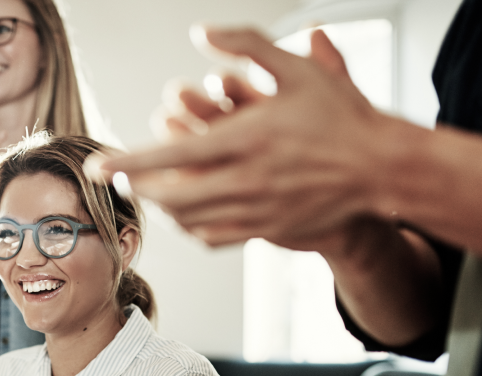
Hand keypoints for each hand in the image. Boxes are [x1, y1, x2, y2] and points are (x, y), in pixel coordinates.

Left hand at [90, 28, 393, 253]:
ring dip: (157, 207)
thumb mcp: (298, 69)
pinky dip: (187, 228)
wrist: (383, 169)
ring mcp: (256, 211)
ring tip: (142, 190)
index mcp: (248, 139)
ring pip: (188, 220)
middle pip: (171, 194)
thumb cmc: (342, 116)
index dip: (129, 162)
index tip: (98, 163)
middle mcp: (248, 181)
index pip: (171, 155)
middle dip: (135, 187)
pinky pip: (213, 237)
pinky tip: (178, 214)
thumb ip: (248, 45)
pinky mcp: (267, 230)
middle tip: (113, 177)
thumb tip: (201, 33)